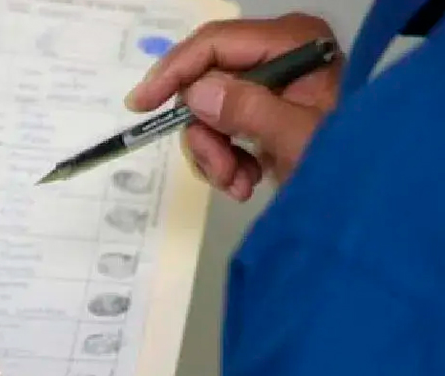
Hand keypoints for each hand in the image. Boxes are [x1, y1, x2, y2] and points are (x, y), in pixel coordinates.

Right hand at [125, 13, 342, 199]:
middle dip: (205, 134)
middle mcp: (276, 55)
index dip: (174, 72)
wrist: (366, 200)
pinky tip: (245, 182)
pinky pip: (218, 132)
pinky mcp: (259, 114)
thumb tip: (196, 92)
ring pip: (206, 113)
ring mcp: (266, 86)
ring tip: (238, 184)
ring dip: (214, 155)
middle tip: (221, 171)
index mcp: (292, 43)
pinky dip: (223, 162)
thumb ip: (248, 110)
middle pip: (205, 83)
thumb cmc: (345, 165)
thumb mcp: (296, 138)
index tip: (141, 105)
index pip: (216, 44)